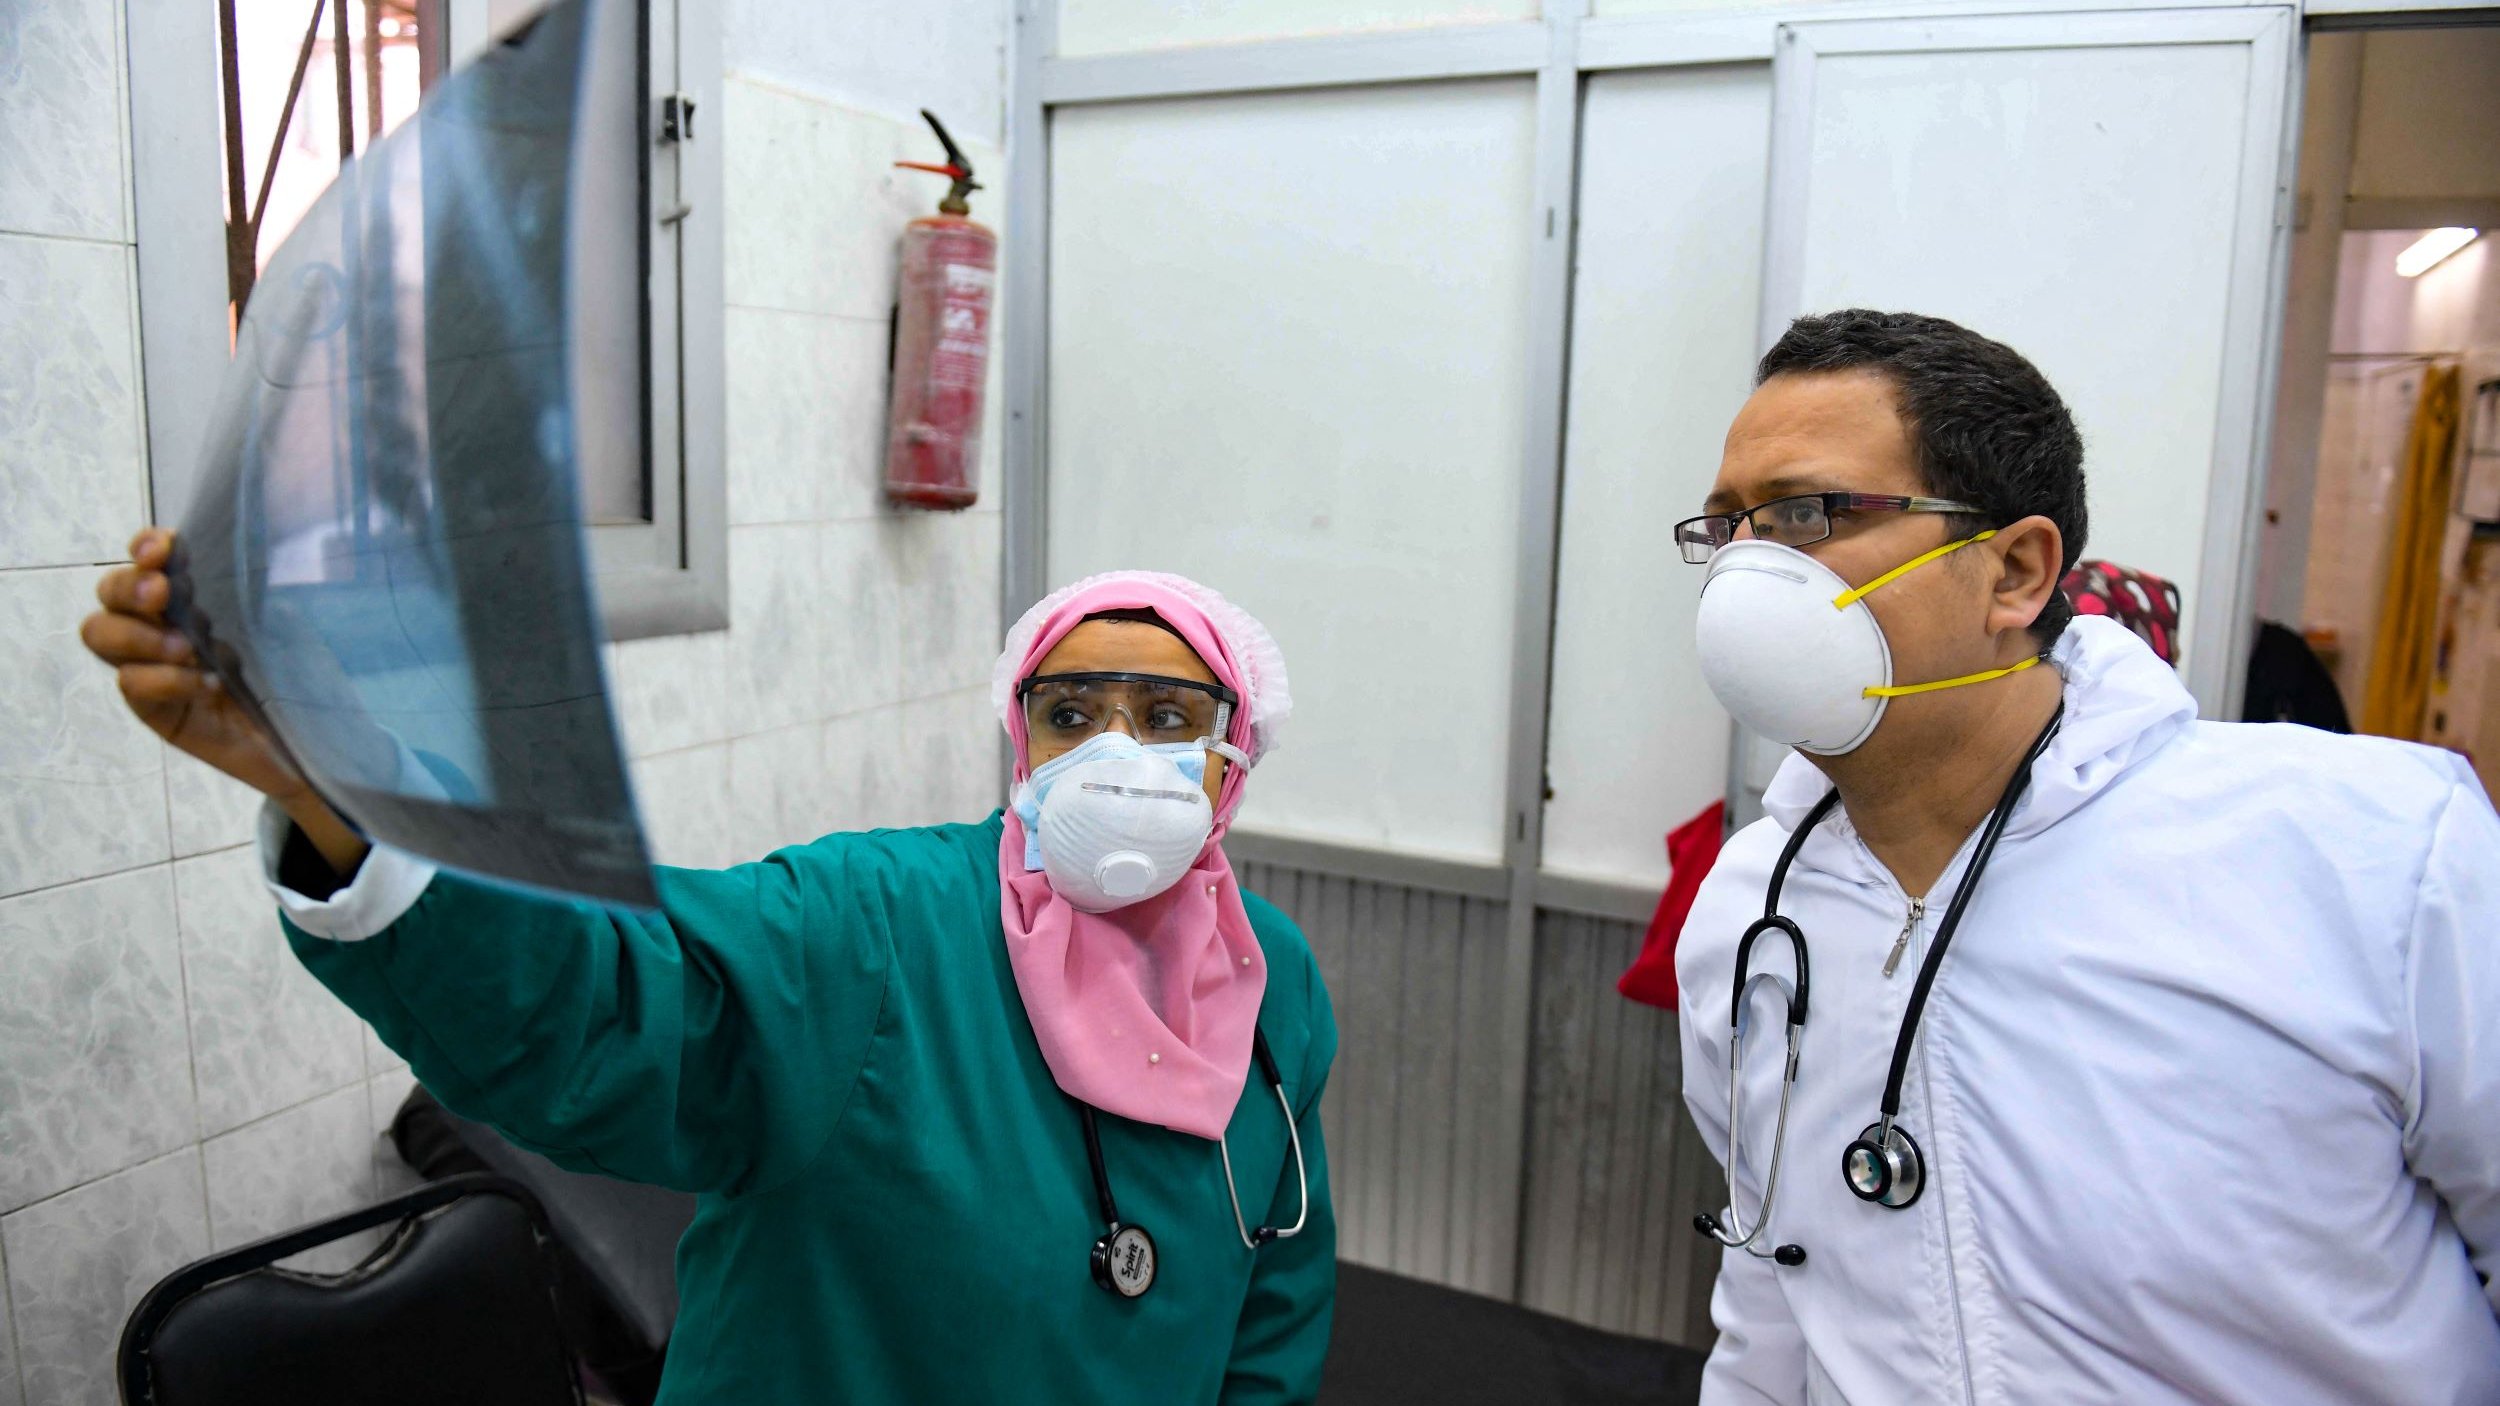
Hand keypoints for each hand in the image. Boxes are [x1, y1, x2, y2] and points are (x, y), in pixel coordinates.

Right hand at [83, 528, 368, 875]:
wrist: (312, 741)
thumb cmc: (297, 675)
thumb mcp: (280, 626)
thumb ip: (253, 592)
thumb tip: (248, 547)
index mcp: (190, 598)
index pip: (146, 560)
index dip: (145, 546)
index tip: (164, 548)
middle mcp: (161, 626)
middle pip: (109, 593)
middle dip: (128, 586)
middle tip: (163, 594)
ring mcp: (151, 668)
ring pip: (101, 635)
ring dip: (138, 634)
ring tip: (186, 647)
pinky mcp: (155, 710)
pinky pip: (132, 685)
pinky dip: (165, 680)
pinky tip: (207, 685)